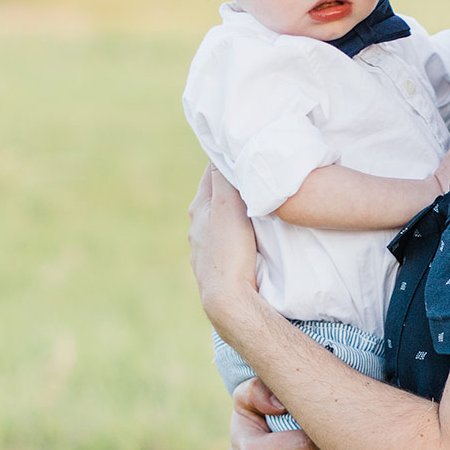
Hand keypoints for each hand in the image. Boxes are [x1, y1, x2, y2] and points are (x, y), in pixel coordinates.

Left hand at [188, 164, 258, 334]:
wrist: (227, 299)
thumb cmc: (229, 251)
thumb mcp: (227, 206)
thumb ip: (223, 179)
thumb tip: (219, 152)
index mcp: (199, 208)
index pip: (212, 172)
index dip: (227, 160)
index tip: (243, 150)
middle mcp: (196, 227)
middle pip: (214, 196)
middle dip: (230, 186)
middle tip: (253, 176)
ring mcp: (204, 249)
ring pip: (218, 221)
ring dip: (231, 212)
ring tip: (252, 206)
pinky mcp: (214, 268)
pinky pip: (224, 242)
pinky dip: (233, 234)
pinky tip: (244, 239)